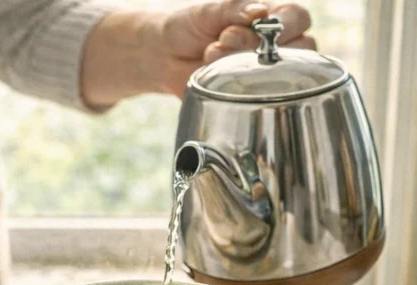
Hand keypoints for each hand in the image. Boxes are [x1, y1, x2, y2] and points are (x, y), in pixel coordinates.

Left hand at [158, 1, 315, 95]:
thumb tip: (260, 12)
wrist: (162, 54)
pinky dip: (232, 84)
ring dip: (243, 62)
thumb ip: (236, 8)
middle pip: (297, 48)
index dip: (285, 23)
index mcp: (274, 17)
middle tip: (224, 39)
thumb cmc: (191, 25)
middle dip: (257, 44)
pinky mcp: (246, 96)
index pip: (299, 18)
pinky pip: (253, 97)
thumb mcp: (211, 9)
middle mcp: (276, 45)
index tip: (257, 26)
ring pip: (278, 73)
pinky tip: (210, 72)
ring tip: (212, 52)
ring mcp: (263, 73)